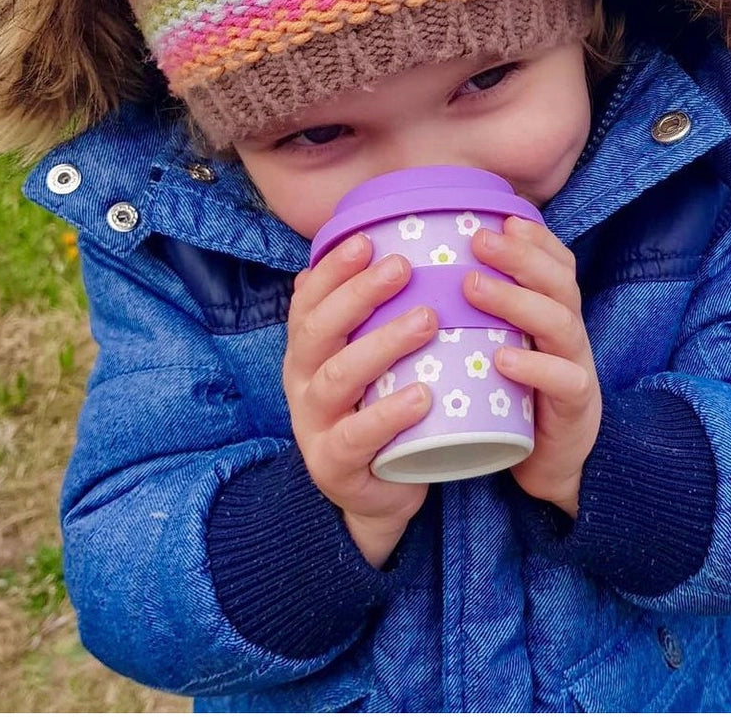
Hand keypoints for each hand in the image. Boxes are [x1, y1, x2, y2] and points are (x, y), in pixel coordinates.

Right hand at [284, 234, 434, 567]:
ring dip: (383, 344)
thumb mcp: (370, 358)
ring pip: (339, 377)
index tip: (367, 240)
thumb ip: (372, 314)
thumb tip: (385, 246)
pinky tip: (422, 395)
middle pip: (319, 330)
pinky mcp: (335, 465)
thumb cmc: (379, 407)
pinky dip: (389, 414)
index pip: (309, 299)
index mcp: (308, 349)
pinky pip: (358, 437)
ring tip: (426, 320)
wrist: (377, 492)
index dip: (334, 268)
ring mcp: (314, 424)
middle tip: (402, 267)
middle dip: (358, 293)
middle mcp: (303, 380)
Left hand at [466, 217, 601, 517]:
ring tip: (472, 287)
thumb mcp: (499, 345)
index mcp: (554, 313)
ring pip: (560, 323)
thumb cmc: (516, 397)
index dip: (534, 238)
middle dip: (520, 255)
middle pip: (559, 281)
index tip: (501, 216)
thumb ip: (480, 311)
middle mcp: (569, 333)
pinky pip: (564, 381)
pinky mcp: (575, 409)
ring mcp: (576, 367)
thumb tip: (425, 268)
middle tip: (478, 240)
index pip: (556, 264)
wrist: (550, 465)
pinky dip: (534, 367)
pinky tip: (502, 359)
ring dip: (516, 300)